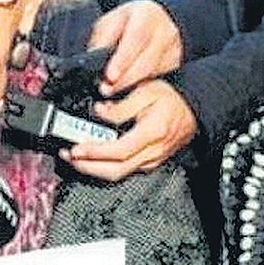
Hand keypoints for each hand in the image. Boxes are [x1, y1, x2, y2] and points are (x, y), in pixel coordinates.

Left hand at [60, 80, 196, 180]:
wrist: (194, 107)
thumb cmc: (173, 98)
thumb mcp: (145, 90)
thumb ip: (120, 105)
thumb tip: (99, 112)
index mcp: (151, 133)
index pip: (119, 150)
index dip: (95, 152)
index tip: (76, 149)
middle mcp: (152, 151)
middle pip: (116, 170)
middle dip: (88, 167)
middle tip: (68, 157)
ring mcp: (152, 159)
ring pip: (120, 173)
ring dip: (94, 168)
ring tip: (76, 158)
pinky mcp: (150, 162)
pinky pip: (126, 169)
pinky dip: (106, 166)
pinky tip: (94, 158)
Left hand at [89, 0, 181, 95]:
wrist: (161, 15)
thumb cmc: (133, 18)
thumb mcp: (112, 19)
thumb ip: (103, 38)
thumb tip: (92, 58)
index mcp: (146, 16)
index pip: (136, 39)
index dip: (122, 60)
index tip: (110, 75)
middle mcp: (163, 32)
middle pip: (146, 62)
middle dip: (124, 79)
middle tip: (106, 89)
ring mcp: (171, 48)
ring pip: (152, 73)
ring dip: (131, 84)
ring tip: (113, 89)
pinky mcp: (174, 62)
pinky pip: (157, 77)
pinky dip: (141, 83)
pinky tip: (129, 85)